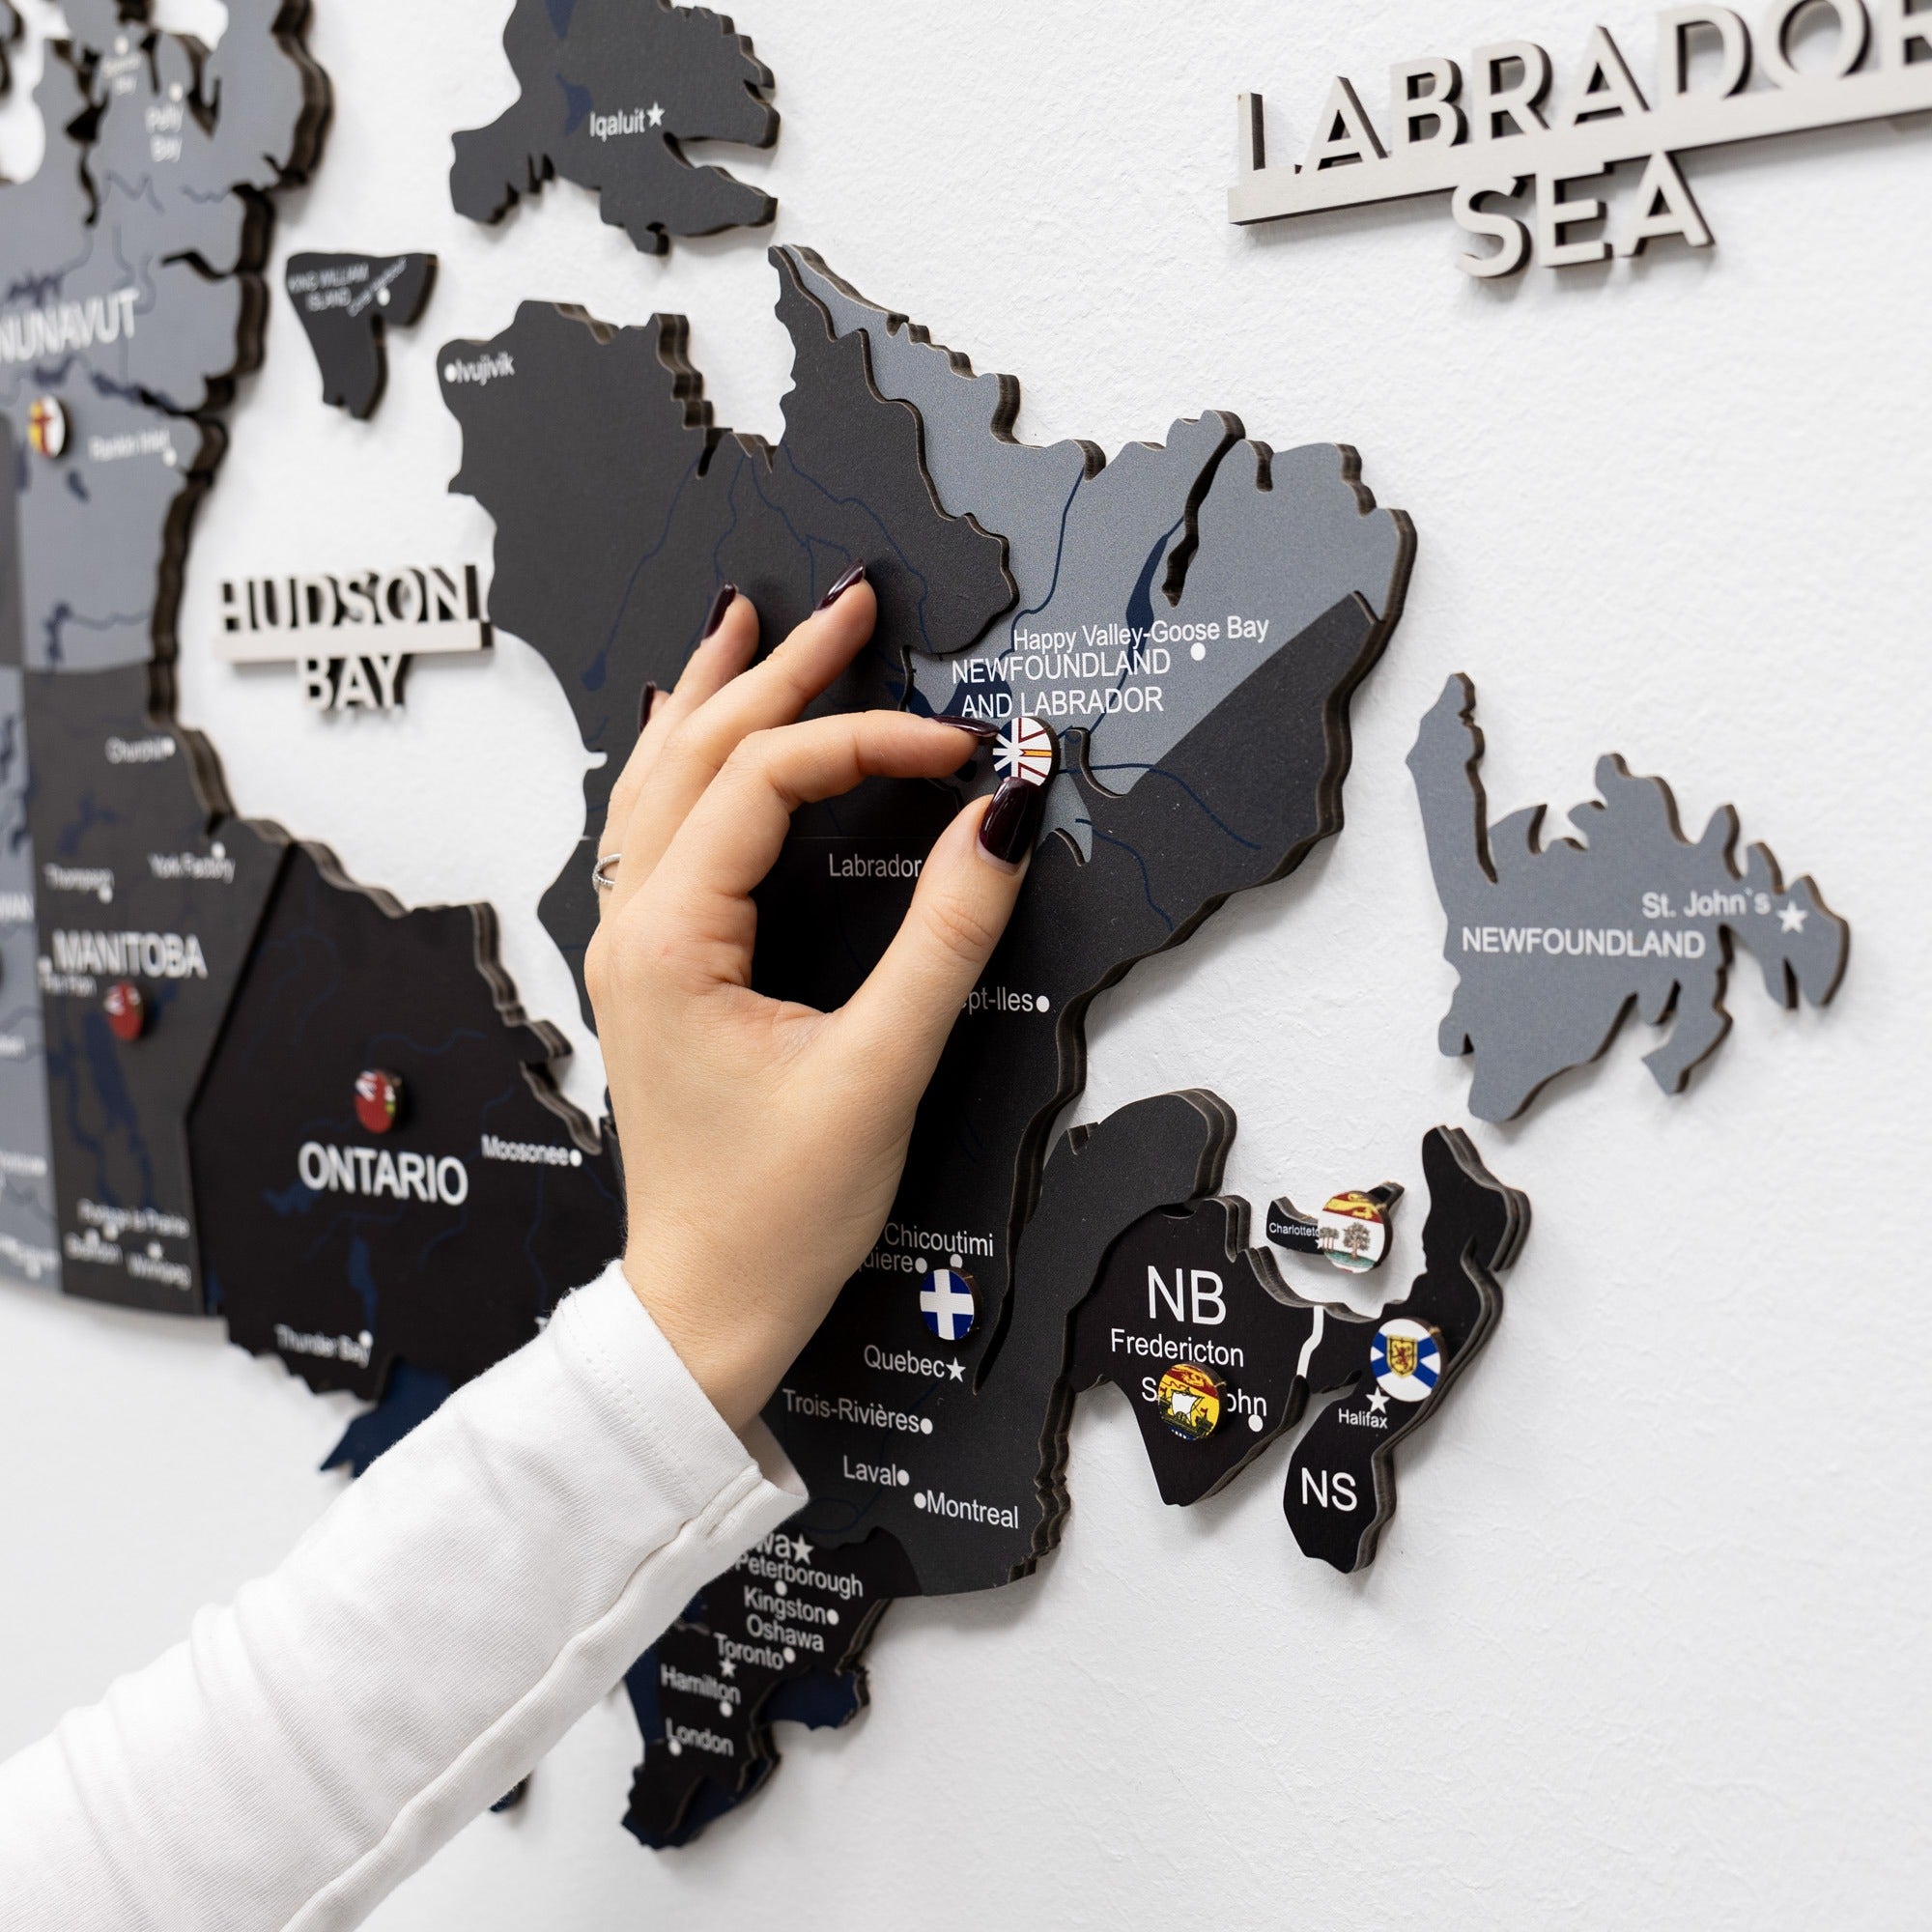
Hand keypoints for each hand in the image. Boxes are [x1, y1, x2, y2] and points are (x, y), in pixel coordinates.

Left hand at [585, 573, 1043, 1430]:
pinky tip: (689, 732)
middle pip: (700, 754)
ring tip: (750, 621)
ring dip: (716, 699)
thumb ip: (944, 938)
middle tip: (851, 603)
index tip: (962, 749)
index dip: (868, 742)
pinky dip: (684, 765)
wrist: (704, 1311)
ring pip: (663, 783)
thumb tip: (1002, 819)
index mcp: (669, 941)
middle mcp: (634, 928)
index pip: (766, 783)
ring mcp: (635, 947)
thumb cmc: (777, 1213)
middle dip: (779, 671)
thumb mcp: (879, 1072)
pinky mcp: (658, 972)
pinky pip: (656, 833)